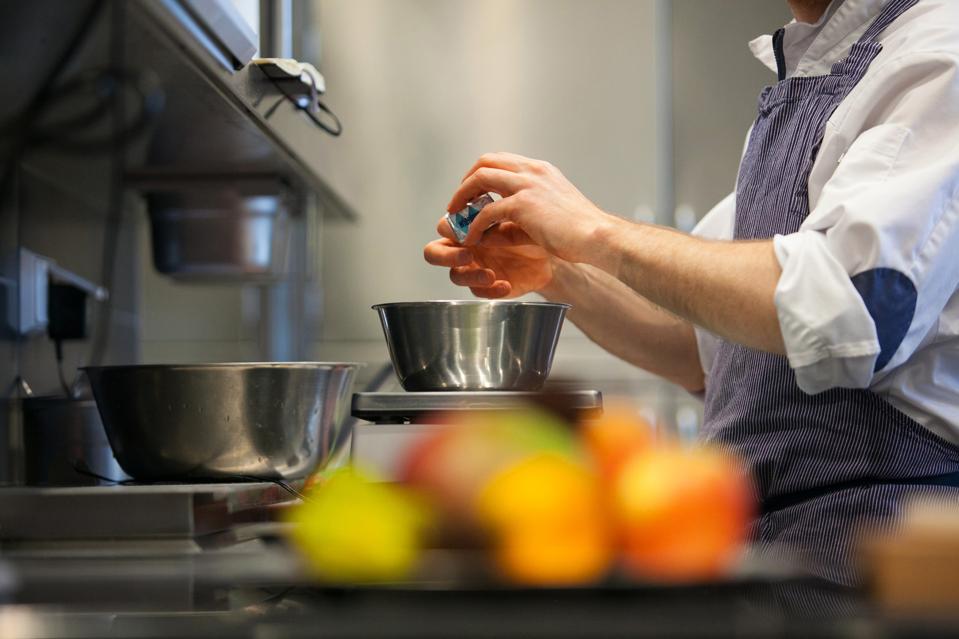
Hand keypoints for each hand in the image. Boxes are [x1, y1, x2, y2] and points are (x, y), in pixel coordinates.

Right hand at [424, 220, 553, 298]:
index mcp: (466, 227)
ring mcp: (472, 268)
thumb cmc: (528, 230)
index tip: (469, 229)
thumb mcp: (516, 219)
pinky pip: (477, 292)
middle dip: (446, 255)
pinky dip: (490, 290)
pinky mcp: (485, 286)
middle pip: (434, 253)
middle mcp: (464, 247)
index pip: (443, 227)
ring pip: (455, 275)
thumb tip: (483, 217)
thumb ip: (496, 218)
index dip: (449, 228)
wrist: (548, 254)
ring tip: (490, 274)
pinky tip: (505, 285)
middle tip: (467, 255)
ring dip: (471, 275)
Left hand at [446, 152, 613, 263]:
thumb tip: (499, 225)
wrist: (597, 237)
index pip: (501, 160)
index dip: (481, 174)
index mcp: (540, 170)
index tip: (473, 193)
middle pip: (485, 162)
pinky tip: (472, 238)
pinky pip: (488, 211)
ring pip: (480, 179)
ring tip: (456, 218)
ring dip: (463, 198)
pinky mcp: (523, 205)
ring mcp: (527, 185)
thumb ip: (524, 212)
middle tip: (458, 202)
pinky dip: (475, 225)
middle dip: (466, 182)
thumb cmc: (580, 231)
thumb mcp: (550, 211)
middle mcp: (532, 171)